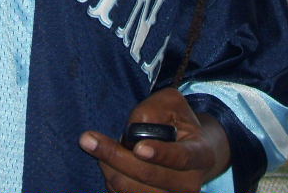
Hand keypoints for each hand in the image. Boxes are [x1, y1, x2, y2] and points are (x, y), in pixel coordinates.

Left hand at [79, 87, 229, 192]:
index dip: (160, 154)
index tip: (138, 148)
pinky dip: (111, 177)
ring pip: (131, 189)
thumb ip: (153, 111)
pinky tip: (108, 162)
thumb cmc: (177, 123)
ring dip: (109, 166)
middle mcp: (190, 184)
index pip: (181, 158)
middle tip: (86, 139)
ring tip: (101, 146)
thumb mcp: (172, 103)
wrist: (188, 153)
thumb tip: (131, 134)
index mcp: (201, 155)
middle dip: (114, 157)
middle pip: (148, 176)